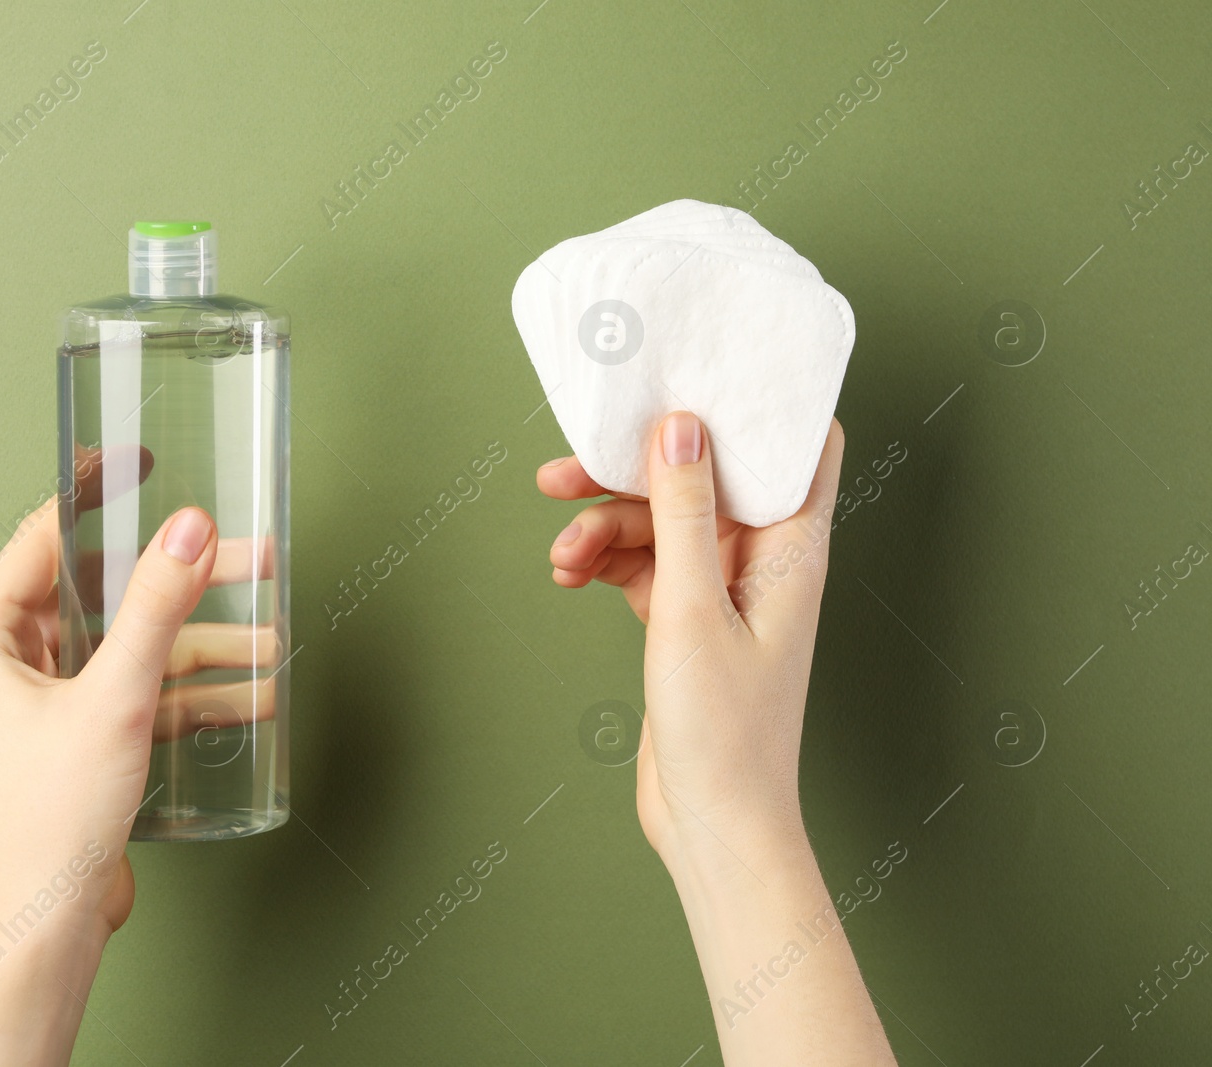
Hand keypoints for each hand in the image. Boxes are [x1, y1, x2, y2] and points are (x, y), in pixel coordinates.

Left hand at [0, 499, 220, 1064]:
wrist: (51, 919)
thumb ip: (156, 608)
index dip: (100, 492)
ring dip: (205, 642)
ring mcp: (49, 696)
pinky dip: (194, 688)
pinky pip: (144, 687)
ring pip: (136, 642)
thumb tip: (190, 529)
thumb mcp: (115, 698)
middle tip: (250, 557)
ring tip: (272, 640)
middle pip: (109, 590)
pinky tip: (255, 692)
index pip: (45, 534)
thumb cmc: (51, 816)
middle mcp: (10, 657)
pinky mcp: (83, 731)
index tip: (144, 460)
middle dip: (185, 581)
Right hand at [537, 413, 844, 860]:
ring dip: (604, 527)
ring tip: (562, 555)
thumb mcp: (693, 610)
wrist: (713, 826)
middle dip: (633, 470)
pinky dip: (603, 563)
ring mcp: (724, 588)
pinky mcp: (687, 618)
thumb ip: (686, 513)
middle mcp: (764, 558)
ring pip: (660, 522)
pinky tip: (567, 575)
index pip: (798, 443)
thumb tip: (682, 426)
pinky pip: (642, 565)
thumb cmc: (726, 732)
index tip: (696, 371)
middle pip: (701, 478)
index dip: (757, 401)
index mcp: (792, 547)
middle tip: (567, 470)